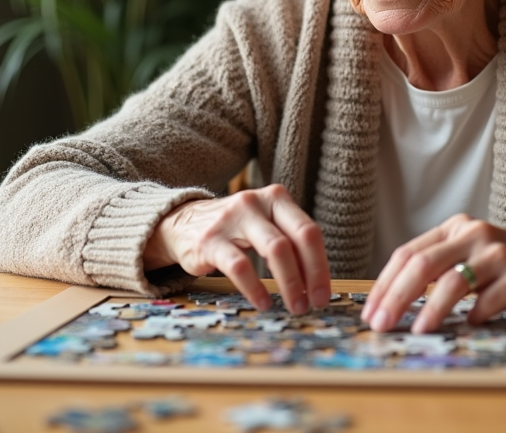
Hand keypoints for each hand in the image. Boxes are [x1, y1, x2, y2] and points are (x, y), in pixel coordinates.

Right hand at [142, 184, 331, 314]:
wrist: (181, 223)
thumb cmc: (234, 229)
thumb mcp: (264, 225)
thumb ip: (289, 243)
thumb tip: (317, 282)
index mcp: (276, 198)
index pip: (309, 231)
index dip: (321, 265)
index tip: (324, 294)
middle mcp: (257, 202)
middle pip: (296, 239)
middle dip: (310, 275)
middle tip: (314, 304)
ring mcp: (233, 218)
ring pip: (275, 249)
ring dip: (289, 284)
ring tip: (295, 306)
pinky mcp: (210, 240)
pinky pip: (240, 266)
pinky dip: (255, 288)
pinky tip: (263, 303)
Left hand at [361, 214, 505, 333]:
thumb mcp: (473, 253)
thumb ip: (441, 266)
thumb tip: (396, 300)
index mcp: (456, 228)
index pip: (408, 253)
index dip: (385, 283)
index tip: (370, 310)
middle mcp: (474, 235)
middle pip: (422, 265)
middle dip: (396, 297)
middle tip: (380, 323)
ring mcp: (497, 254)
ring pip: (452, 282)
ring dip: (429, 310)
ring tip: (417, 330)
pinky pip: (487, 301)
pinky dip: (473, 317)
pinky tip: (467, 327)